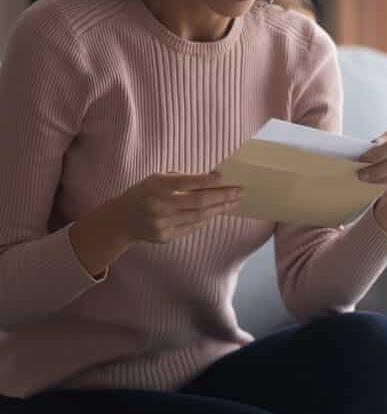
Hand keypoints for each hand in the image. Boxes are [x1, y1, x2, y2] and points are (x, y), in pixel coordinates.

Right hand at [109, 171, 242, 243]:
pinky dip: (205, 218)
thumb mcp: (156, 180)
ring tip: (233, 202)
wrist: (121, 220)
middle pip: (198, 201)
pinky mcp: (165, 236)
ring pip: (198, 216)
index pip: (186, 182)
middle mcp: (159, 205)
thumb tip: (211, 178)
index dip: (207, 180)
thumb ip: (180, 179)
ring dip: (219, 209)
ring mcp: (162, 223)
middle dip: (222, 196)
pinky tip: (217, 212)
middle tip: (239, 191)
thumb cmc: (144, 194)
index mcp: (156, 186)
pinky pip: (191, 226)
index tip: (224, 177)